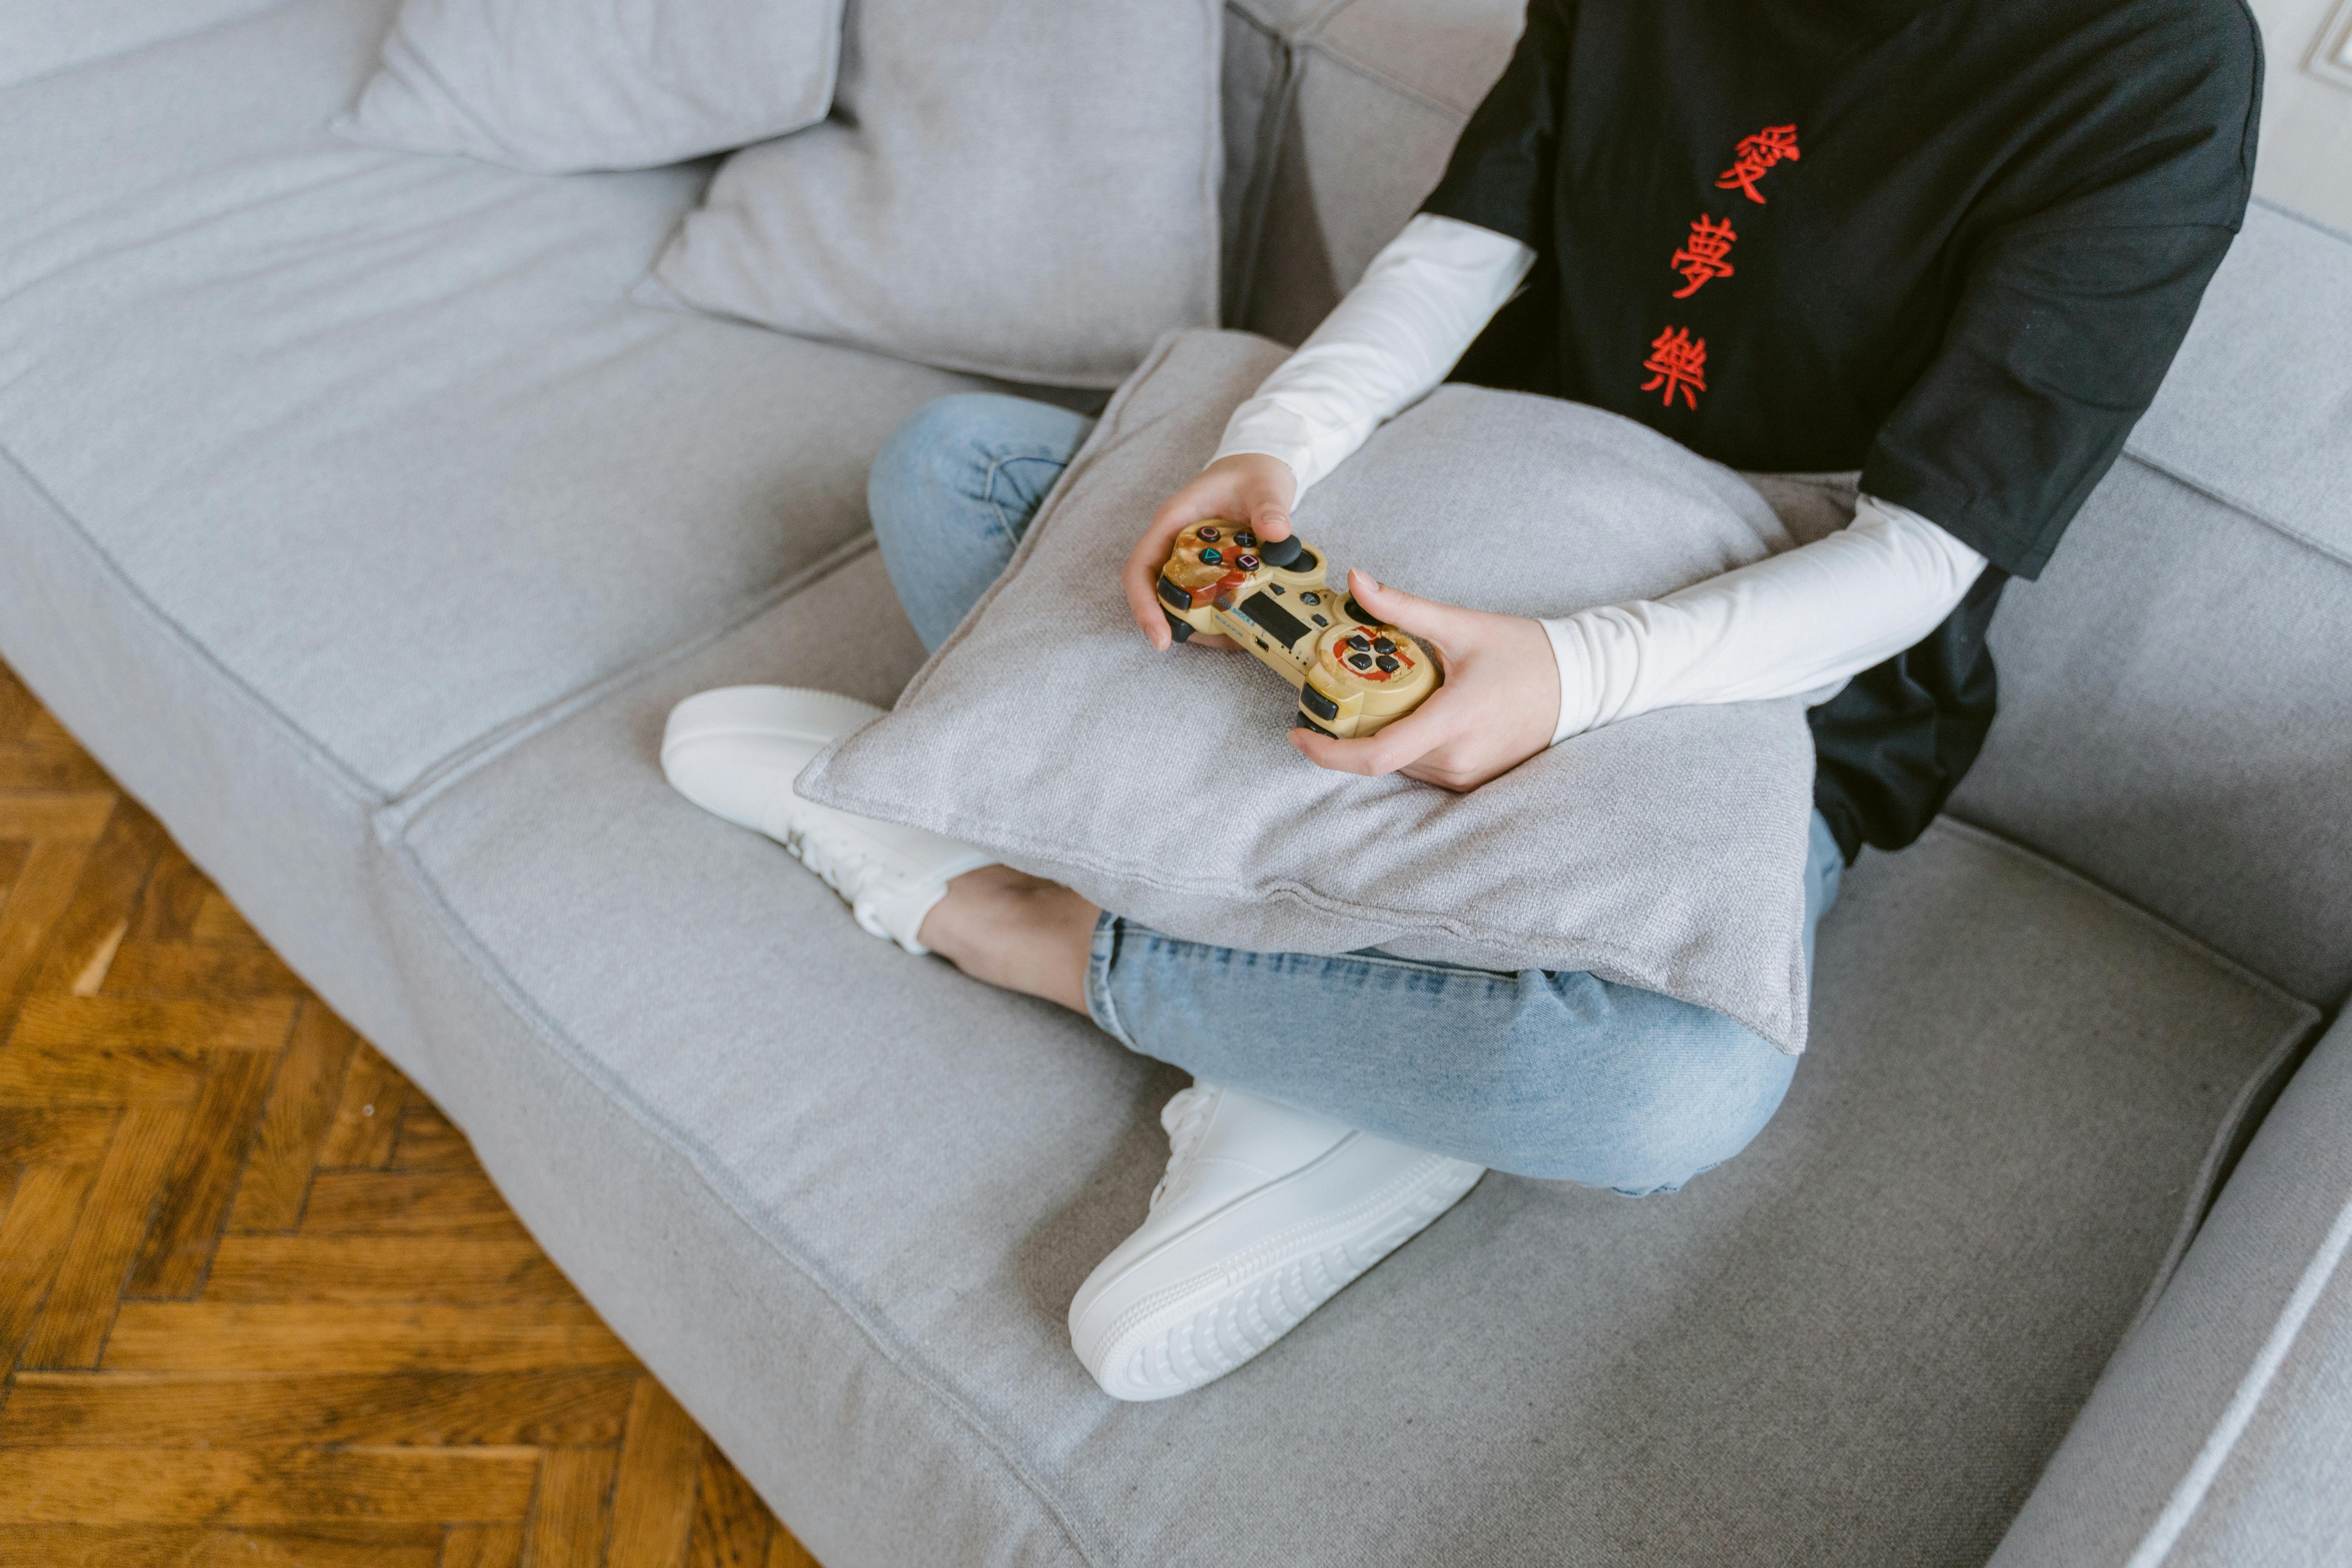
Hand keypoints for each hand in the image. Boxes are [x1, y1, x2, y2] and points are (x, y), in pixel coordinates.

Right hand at [1124, 453, 1299, 650]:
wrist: (1259, 468)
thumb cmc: (1253, 473)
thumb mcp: (1265, 486)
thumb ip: (1270, 508)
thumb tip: (1276, 534)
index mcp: (1173, 520)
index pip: (1141, 567)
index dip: (1144, 605)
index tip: (1160, 638)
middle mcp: (1173, 542)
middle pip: (1156, 593)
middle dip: (1177, 624)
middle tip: (1213, 643)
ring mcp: (1189, 557)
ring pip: (1180, 601)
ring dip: (1201, 625)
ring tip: (1234, 640)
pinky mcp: (1207, 568)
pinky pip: (1204, 598)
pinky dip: (1220, 616)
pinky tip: (1243, 627)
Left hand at [1289, 570, 1560, 791]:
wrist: (1579, 682)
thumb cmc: (1525, 653)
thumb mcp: (1461, 625)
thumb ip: (1402, 608)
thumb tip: (1356, 580)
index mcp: (1453, 721)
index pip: (1376, 755)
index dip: (1328, 752)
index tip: (1299, 733)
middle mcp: (1457, 758)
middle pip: (1381, 754)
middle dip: (1355, 726)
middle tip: (1346, 689)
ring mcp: (1466, 775)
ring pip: (1400, 763)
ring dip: (1383, 733)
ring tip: (1395, 694)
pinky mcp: (1473, 781)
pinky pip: (1422, 767)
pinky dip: (1408, 743)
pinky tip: (1419, 711)